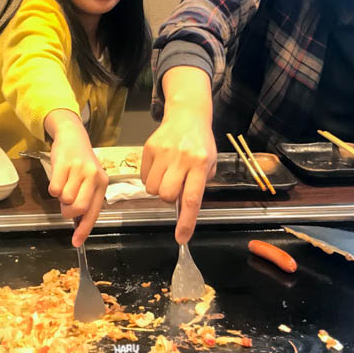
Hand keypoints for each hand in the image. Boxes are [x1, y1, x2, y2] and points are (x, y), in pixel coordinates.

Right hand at [44, 109, 107, 246]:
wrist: (73, 136)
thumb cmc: (81, 163)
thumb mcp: (90, 180)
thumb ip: (87, 200)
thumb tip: (78, 226)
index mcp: (102, 183)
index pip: (94, 212)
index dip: (84, 230)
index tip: (76, 243)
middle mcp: (94, 176)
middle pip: (79, 208)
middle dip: (68, 212)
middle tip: (65, 205)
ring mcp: (79, 169)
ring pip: (65, 199)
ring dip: (60, 198)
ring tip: (64, 185)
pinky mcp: (64, 163)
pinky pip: (54, 189)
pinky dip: (52, 189)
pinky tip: (58, 178)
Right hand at [141, 67, 215, 243]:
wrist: (187, 115)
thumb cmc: (201, 143)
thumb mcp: (209, 163)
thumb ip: (198, 185)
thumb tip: (185, 209)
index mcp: (201, 164)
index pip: (192, 198)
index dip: (186, 221)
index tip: (181, 238)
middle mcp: (182, 158)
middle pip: (167, 195)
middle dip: (169, 198)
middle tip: (175, 187)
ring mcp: (164, 153)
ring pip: (152, 189)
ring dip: (159, 189)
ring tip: (168, 175)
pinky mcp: (149, 148)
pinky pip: (144, 176)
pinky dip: (150, 178)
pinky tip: (160, 166)